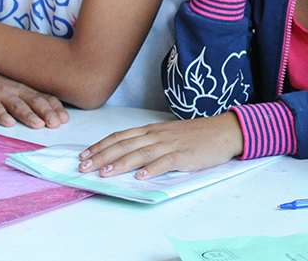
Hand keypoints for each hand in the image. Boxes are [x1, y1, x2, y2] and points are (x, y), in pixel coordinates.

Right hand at [0, 69, 67, 128]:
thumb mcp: (19, 89)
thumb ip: (35, 100)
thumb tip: (57, 116)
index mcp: (27, 89)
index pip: (45, 98)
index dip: (56, 108)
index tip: (65, 119)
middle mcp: (17, 90)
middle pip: (35, 101)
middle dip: (46, 112)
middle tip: (56, 124)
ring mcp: (2, 94)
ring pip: (17, 105)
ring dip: (28, 115)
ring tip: (38, 125)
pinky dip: (1, 116)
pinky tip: (8, 123)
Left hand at [79, 114, 243, 178]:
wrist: (224, 131)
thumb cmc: (195, 135)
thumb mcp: (167, 135)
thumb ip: (148, 143)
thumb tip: (127, 155)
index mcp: (150, 130)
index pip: (119, 136)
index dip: (100, 146)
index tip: (84, 155)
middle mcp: (156, 135)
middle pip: (124, 145)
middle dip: (101, 156)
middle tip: (84, 167)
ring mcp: (170, 144)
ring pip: (140, 153)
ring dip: (120, 163)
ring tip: (105, 173)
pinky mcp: (184, 155)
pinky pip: (166, 162)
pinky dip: (152, 169)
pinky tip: (141, 177)